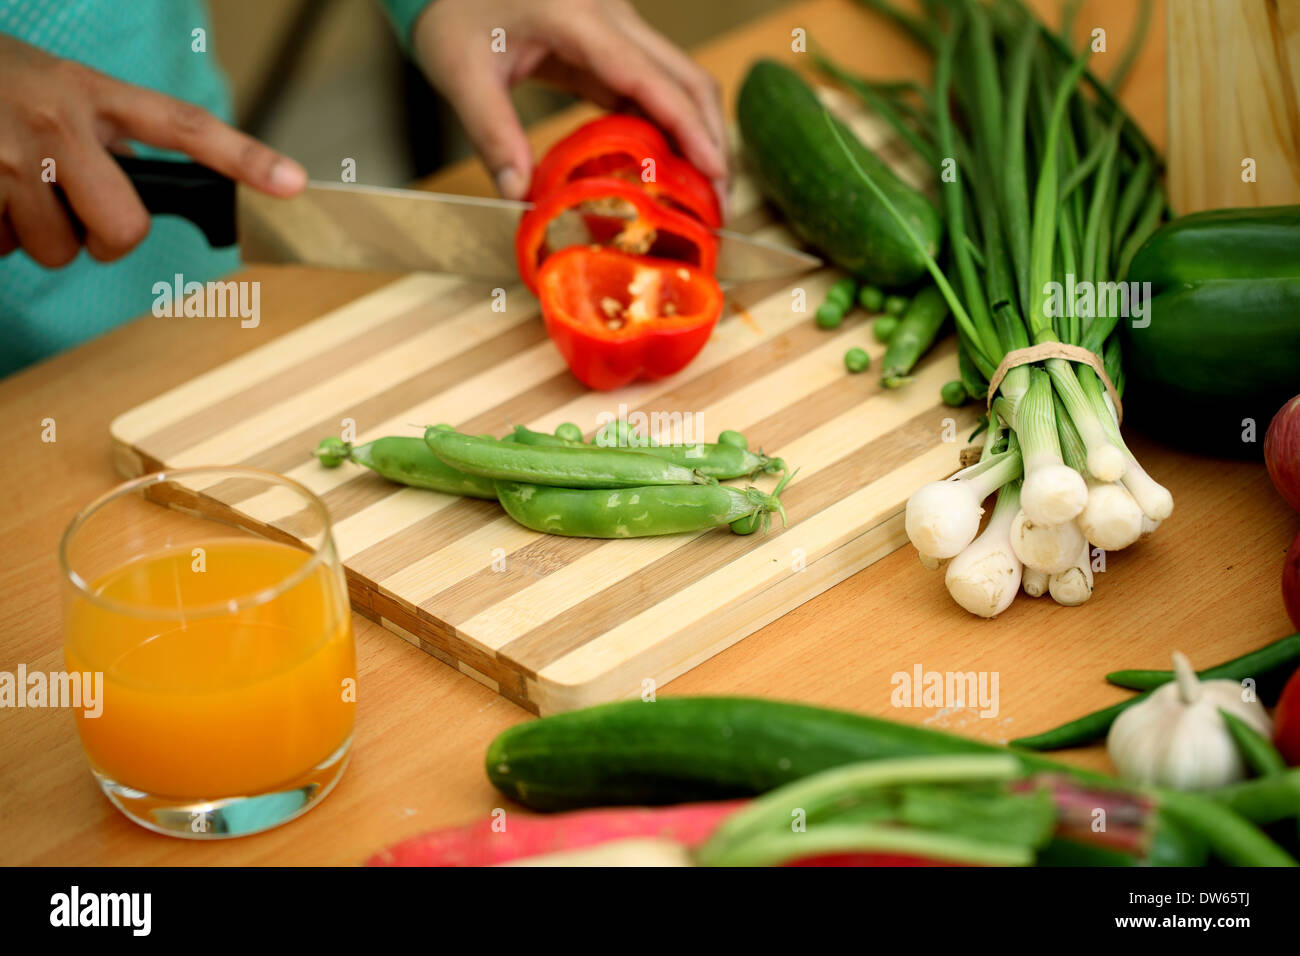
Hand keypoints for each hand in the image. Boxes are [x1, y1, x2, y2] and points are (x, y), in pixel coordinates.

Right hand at [0, 33, 305, 266]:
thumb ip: (107, 136)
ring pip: (57, 251)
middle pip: (123, 231)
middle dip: (103, 240)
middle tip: (77, 213)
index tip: (295, 182)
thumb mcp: (60, 91)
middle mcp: (57, 120)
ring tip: (10, 186)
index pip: (184, 127)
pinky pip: (3, 247)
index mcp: (92, 94)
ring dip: (36, 235)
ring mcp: (8, 155)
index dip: (244, 156)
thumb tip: (141, 209)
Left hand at [412, 0, 727, 209]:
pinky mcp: (609, 46)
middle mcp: (611, 15)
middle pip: (686, 76)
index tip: (715, 172)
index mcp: (578, 17)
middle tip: (719, 202)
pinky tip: (668, 171)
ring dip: (697, 133)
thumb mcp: (462, 74)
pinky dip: (668, 128)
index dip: (689, 128)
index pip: (650, 78)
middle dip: (711, 138)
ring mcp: (616, 28)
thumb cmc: (453, 11)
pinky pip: (652, 87)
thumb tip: (519, 196)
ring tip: (703, 194)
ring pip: (679, 80)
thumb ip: (492, 134)